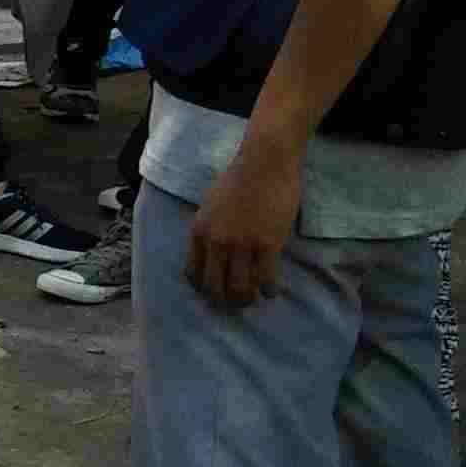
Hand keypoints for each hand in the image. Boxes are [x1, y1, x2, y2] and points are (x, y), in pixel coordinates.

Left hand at [186, 140, 300, 308]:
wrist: (264, 163)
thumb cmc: (238, 180)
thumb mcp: (210, 205)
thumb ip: (209, 229)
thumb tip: (212, 250)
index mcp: (199, 232)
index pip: (194, 273)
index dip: (204, 288)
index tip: (215, 292)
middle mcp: (216, 242)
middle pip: (215, 287)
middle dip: (225, 300)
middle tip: (237, 303)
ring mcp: (241, 244)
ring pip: (241, 288)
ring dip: (247, 299)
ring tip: (254, 297)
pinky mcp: (267, 243)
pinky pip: (266, 278)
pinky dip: (269, 290)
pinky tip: (272, 290)